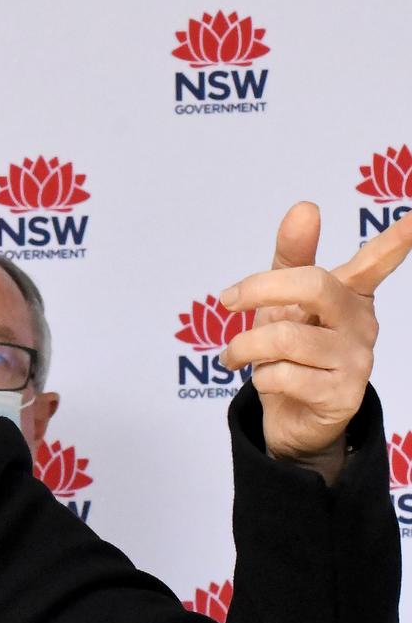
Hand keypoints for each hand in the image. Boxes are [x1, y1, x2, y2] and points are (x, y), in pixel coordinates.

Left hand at [219, 202, 411, 482]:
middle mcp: (360, 323)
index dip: (394, 241)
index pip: (374, 262)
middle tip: (227, 301)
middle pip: (314, 285)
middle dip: (260, 289)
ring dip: (246, 347)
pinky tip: (266, 381)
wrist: (289, 415)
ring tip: (236, 356)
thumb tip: (306, 207)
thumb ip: (291, 257)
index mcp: (348, 294)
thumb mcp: (280, 301)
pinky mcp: (343, 394)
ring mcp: (356, 359)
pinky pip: (284, 375)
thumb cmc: (287, 349)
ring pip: (287, 337)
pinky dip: (260, 377)